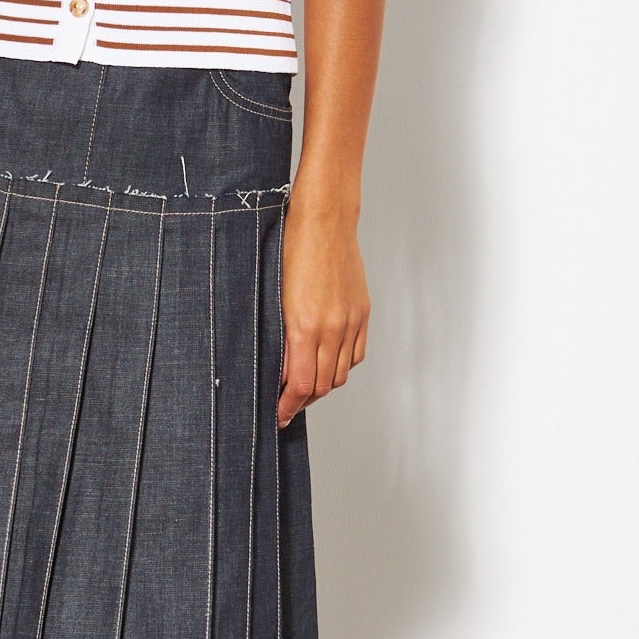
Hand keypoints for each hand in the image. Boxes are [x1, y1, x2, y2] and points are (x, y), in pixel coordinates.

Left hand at [276, 188, 368, 427]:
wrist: (324, 222)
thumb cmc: (292, 252)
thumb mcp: (276, 298)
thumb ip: (281, 339)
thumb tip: (281, 371)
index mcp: (304, 326)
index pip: (300, 385)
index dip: (288, 406)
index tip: (278, 415)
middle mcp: (332, 328)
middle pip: (322, 386)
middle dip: (303, 401)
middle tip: (287, 406)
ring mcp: (351, 322)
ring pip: (341, 374)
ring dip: (323, 386)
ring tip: (306, 388)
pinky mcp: (362, 313)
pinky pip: (356, 355)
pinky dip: (342, 366)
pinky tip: (327, 364)